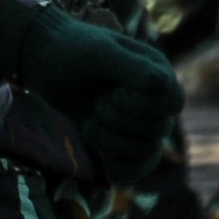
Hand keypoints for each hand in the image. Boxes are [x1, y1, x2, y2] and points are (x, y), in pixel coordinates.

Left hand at [16, 10, 180, 185]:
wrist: (45, 62)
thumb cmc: (72, 49)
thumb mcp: (99, 53)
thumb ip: (130, 67)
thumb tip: (162, 84)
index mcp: (157, 71)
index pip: (173, 103)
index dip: (145, 107)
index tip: (115, 94)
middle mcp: (155, 98)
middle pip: (157, 131)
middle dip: (118, 122)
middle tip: (97, 102)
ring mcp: (141, 122)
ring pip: (146, 153)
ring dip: (111, 142)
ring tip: (90, 122)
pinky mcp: (125, 142)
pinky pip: (138, 169)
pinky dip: (118, 167)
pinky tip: (99, 154)